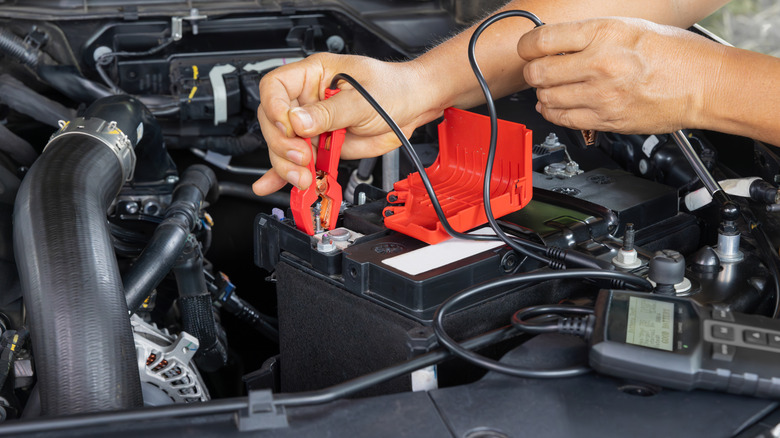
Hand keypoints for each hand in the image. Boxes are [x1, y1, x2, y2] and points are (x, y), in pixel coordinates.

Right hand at [253, 53, 441, 194]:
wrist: (411, 107)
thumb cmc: (391, 89)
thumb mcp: (361, 99)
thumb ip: (329, 112)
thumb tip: (298, 122)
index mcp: (313, 75)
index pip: (275, 87)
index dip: (275, 108)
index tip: (288, 127)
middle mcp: (307, 100)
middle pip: (273, 122)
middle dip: (283, 144)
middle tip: (302, 156)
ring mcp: (312, 125)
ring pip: (282, 146)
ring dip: (286, 165)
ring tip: (303, 176)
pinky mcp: (320, 147)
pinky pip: (295, 161)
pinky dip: (282, 174)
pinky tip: (269, 184)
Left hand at [516, 18, 724, 133]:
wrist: (704, 84)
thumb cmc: (673, 53)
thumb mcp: (627, 27)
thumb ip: (588, 36)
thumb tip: (554, 44)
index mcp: (604, 34)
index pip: (543, 40)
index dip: (527, 46)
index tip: (526, 49)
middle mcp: (600, 64)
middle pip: (538, 72)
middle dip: (532, 72)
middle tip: (537, 70)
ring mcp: (602, 95)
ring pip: (547, 98)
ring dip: (543, 93)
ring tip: (551, 88)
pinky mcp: (606, 119)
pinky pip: (563, 119)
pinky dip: (553, 113)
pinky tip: (557, 105)